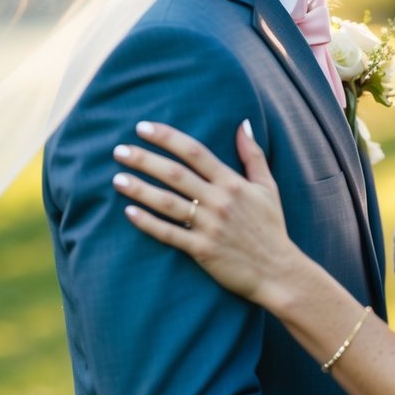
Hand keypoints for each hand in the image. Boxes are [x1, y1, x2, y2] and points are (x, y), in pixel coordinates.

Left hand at [112, 119, 295, 307]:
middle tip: (119, 150)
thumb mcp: (268, 188)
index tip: (142, 127)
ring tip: (116, 178)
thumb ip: (253, 155)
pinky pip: (169, 234)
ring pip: (167, 202)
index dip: (167, 137)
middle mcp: (220, 201)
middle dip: (144, 159)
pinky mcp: (202, 250)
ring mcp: (210, 226)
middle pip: (175, 174)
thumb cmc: (271, 228)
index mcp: (233, 183)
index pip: (195, 152)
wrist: (278, 271)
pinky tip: (128, 212)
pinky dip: (148, 223)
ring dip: (140, 189)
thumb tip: (243, 124)